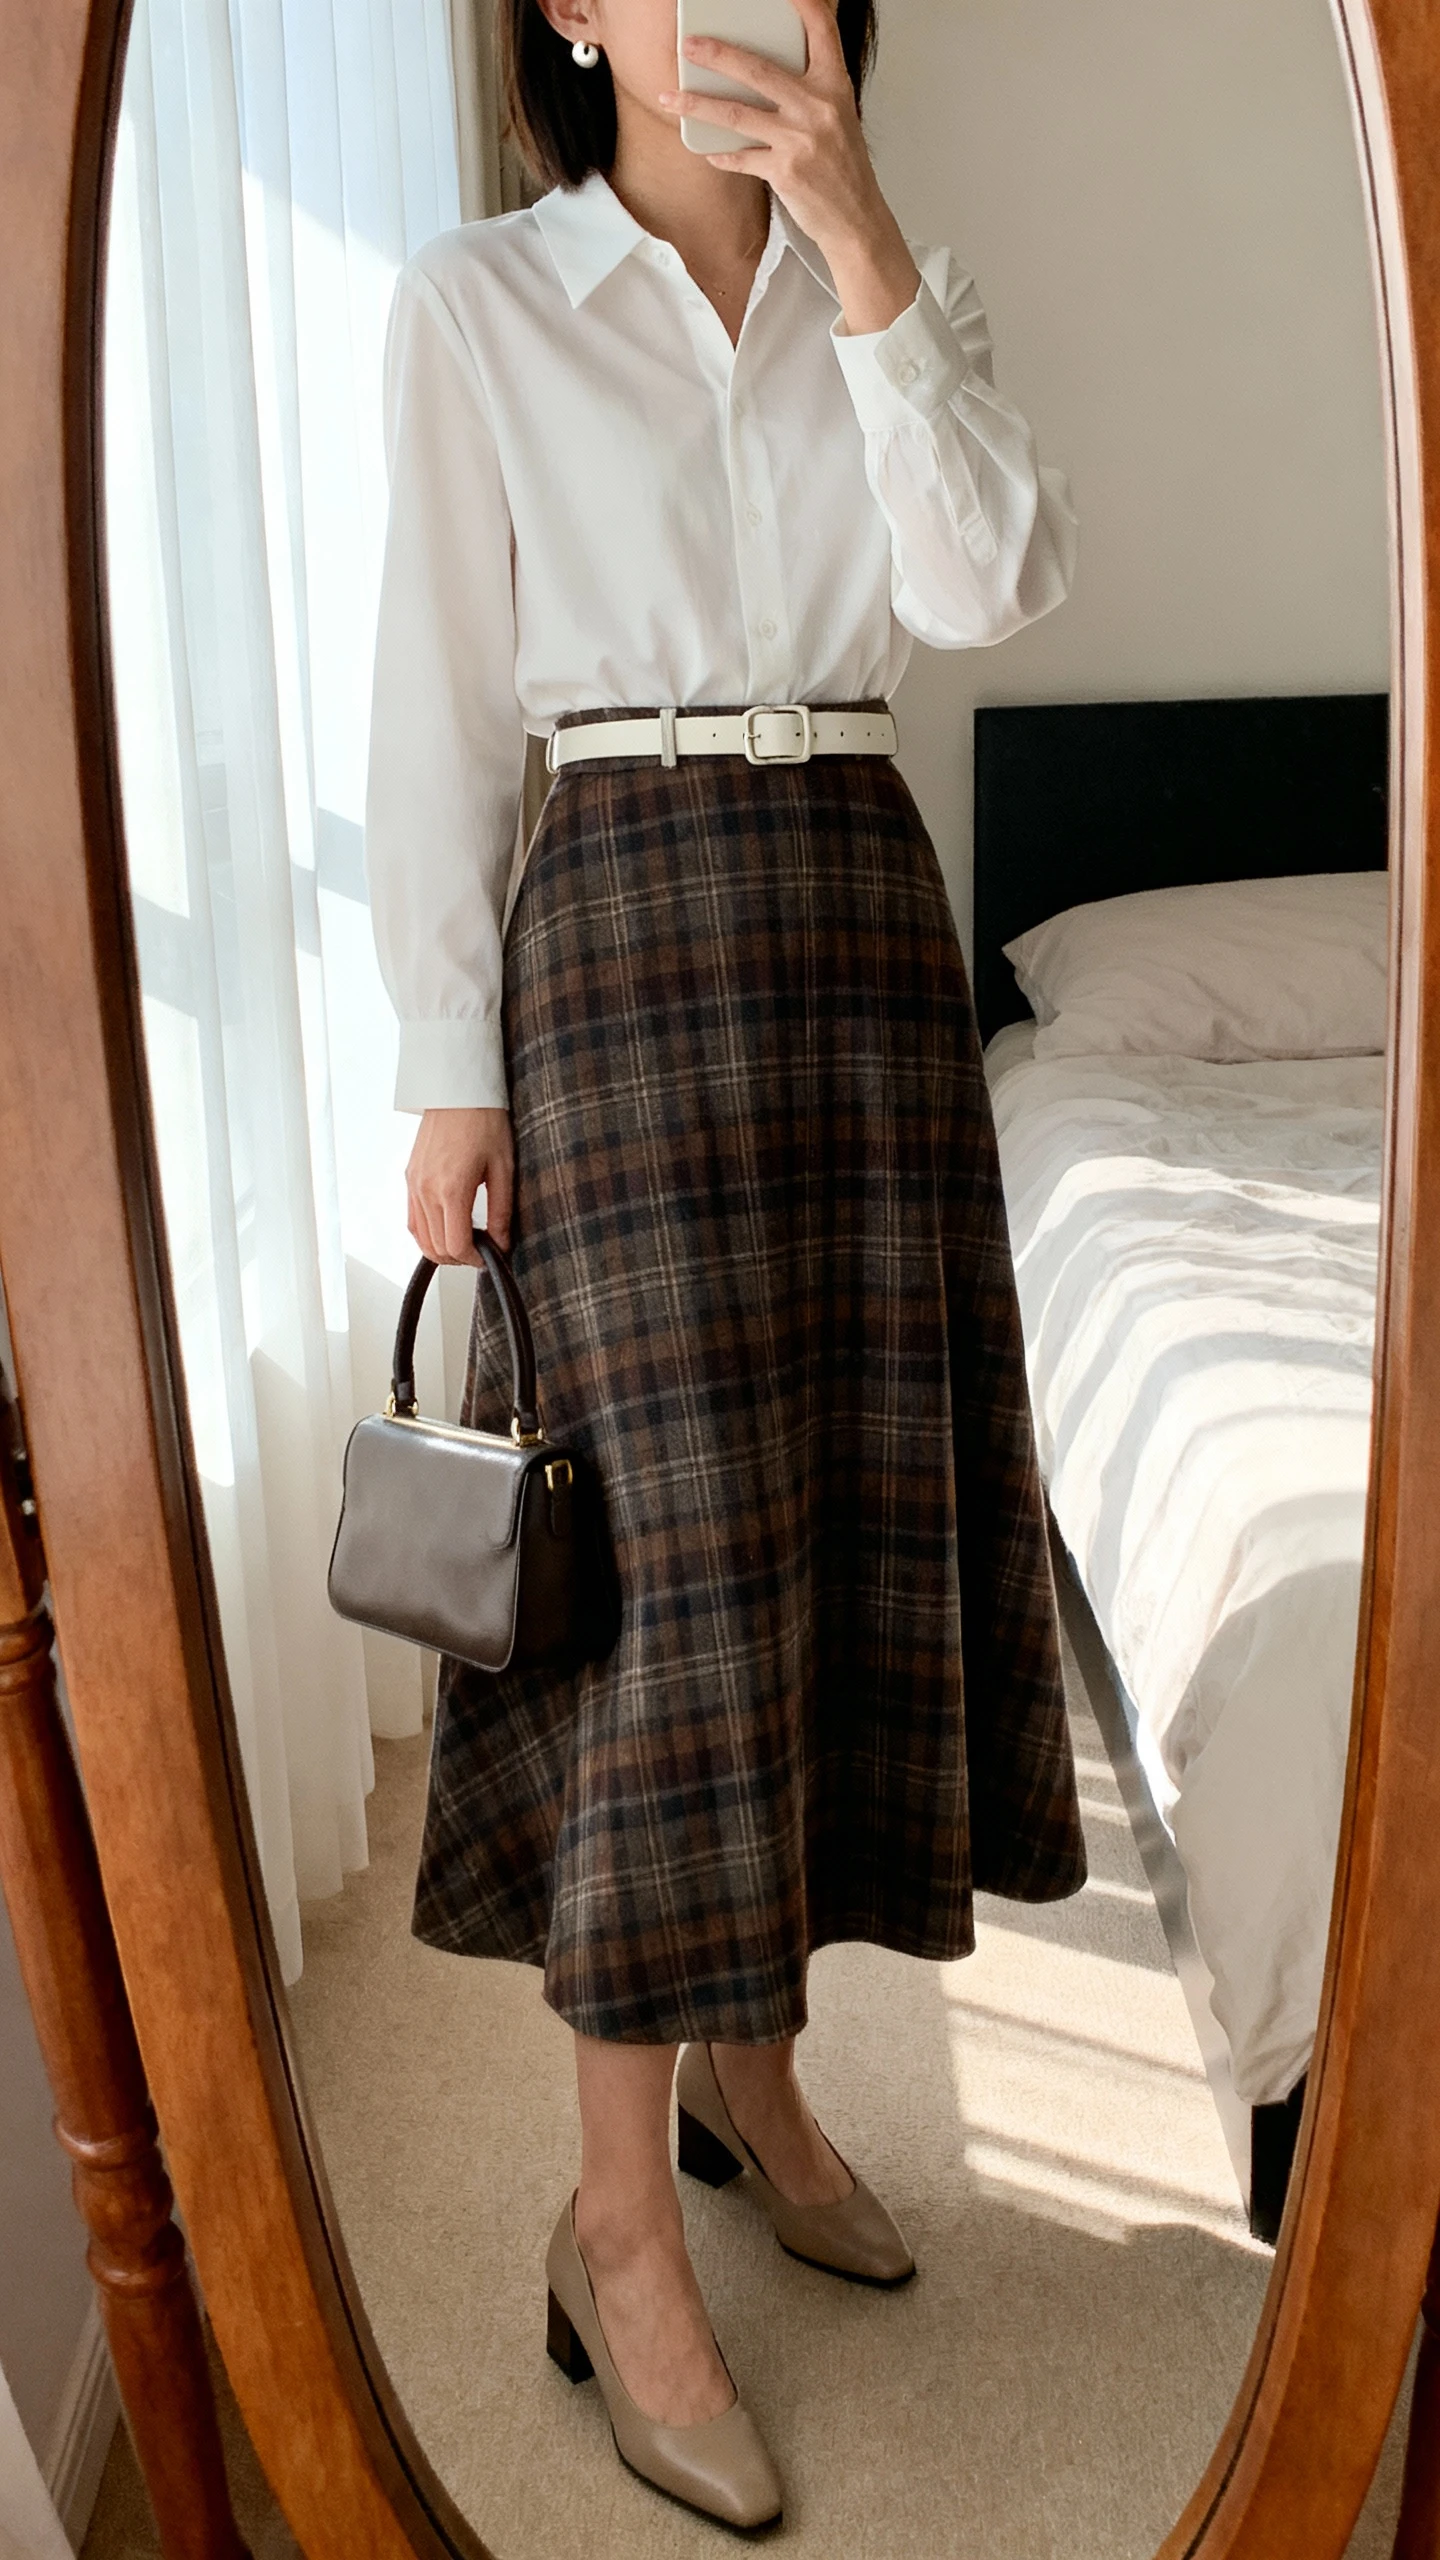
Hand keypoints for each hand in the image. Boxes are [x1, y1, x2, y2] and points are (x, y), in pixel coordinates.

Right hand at [406, 1107, 513, 1263]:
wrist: (458, 1092)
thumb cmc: (483, 1121)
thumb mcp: (503, 1168)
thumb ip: (501, 1211)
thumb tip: (501, 1242)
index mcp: (451, 1189)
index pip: (456, 1245)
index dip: (474, 1260)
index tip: (488, 1258)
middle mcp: (426, 1190)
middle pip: (436, 1247)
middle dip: (459, 1258)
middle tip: (480, 1252)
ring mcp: (413, 1184)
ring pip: (420, 1238)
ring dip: (441, 1249)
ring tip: (464, 1243)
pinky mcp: (409, 1177)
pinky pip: (412, 1219)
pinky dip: (426, 1234)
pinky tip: (444, 1229)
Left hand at [658, 0, 919, 332]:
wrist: (856, 219)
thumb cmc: (843, 168)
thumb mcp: (838, 116)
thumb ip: (809, 89)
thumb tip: (764, 70)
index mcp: (834, 85)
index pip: (821, 28)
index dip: (801, 1)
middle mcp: (818, 107)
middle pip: (759, 69)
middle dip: (718, 54)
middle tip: (689, 45)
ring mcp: (800, 139)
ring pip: (737, 114)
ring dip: (698, 104)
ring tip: (670, 97)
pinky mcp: (784, 171)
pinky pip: (740, 158)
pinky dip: (721, 155)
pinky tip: (707, 151)